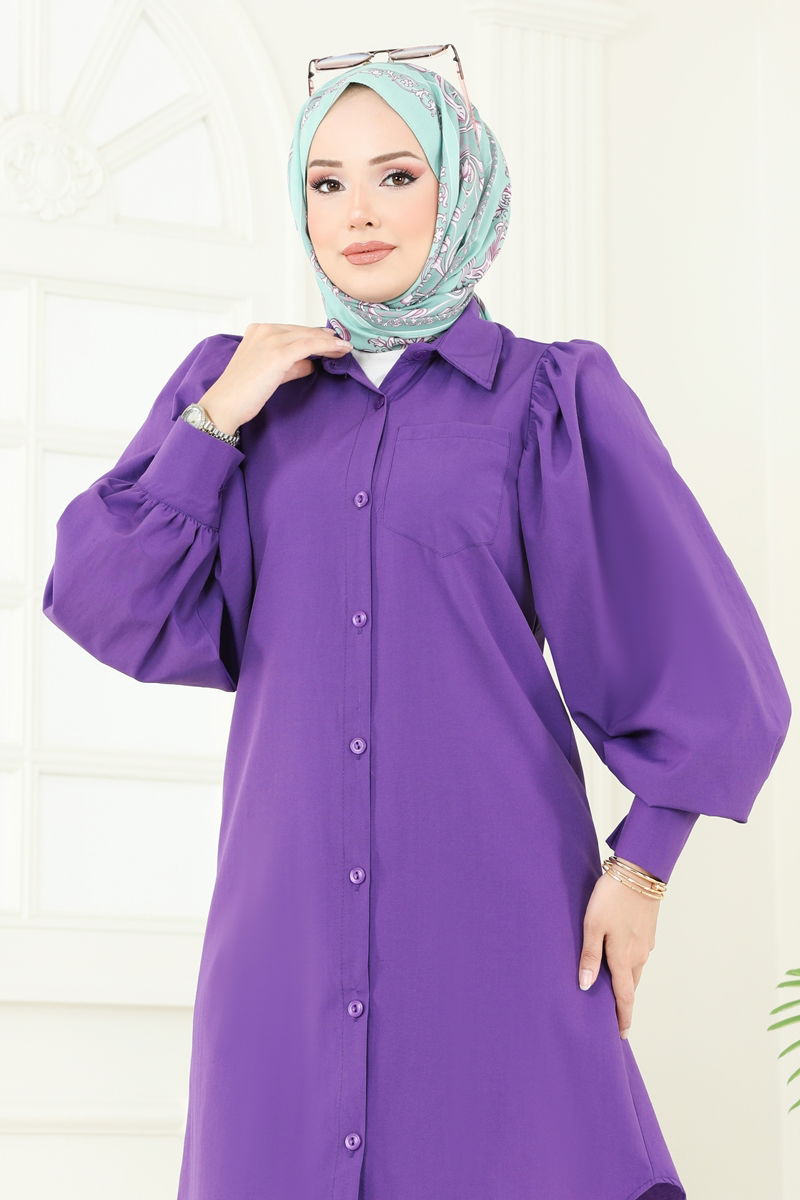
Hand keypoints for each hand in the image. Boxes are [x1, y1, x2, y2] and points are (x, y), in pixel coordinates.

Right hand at [201, 322, 350, 431]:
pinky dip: (327, 346)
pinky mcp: (278, 354)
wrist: (226, 404)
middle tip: (343, 344)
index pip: (293, 330)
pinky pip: (309, 345)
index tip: (331, 341)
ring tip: (344, 348)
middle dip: (325, 337)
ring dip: (330, 342)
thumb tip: (311, 363)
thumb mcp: (270, 372)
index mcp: (258, 330)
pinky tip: (339, 350)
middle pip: (302, 331)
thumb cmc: (243, 392)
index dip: (314, 335)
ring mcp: (271, 340)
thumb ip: (291, 365)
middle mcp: (264, 330)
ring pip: (309, 336)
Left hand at [577, 856, 660, 1038]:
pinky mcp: (648, 931)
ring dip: (626, 983)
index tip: (622, 1036)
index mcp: (623, 958)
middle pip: (630, 986)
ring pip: (635, 970)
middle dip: (623, 1003)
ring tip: (613, 991)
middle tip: (613, 1018)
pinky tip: (619, 959)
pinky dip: (629, 964)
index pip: (624, 997)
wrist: (640, 872)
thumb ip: (589, 956)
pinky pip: (638, 956)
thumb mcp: (592, 925)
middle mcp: (638, 955)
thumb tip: (586, 987)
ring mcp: (646, 944)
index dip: (623, 1018)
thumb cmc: (611, 897)